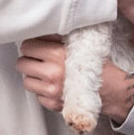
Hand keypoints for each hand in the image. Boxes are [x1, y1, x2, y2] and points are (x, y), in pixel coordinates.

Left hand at [16, 36, 133, 123]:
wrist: (111, 89)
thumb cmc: (98, 66)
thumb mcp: (82, 44)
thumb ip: (60, 37)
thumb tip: (42, 30)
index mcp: (58, 55)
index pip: (28, 46)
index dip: (31, 45)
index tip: (36, 46)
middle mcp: (52, 73)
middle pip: (22, 63)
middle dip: (29, 60)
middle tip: (38, 60)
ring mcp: (51, 91)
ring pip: (26, 81)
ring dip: (33, 77)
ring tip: (45, 73)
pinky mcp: (52, 104)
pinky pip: (36, 96)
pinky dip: (42, 91)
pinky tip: (54, 86)